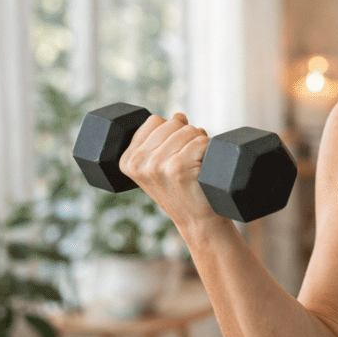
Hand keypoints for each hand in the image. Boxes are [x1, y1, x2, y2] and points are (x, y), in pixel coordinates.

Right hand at [118, 112, 220, 231]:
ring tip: (196, 165)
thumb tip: (178, 115)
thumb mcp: (160, 165)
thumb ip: (161, 139)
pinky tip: (204, 168)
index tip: (175, 152)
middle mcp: (138, 163)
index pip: (154, 120)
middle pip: (173, 122)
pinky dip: (210, 149)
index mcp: (127, 160)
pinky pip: (202, 140)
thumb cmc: (183, 190)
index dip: (172, 130)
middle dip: (188, 135)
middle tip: (190, 161)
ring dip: (200, 143)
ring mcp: (156, 165)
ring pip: (189, 130)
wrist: (198, 221)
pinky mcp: (177, 167)